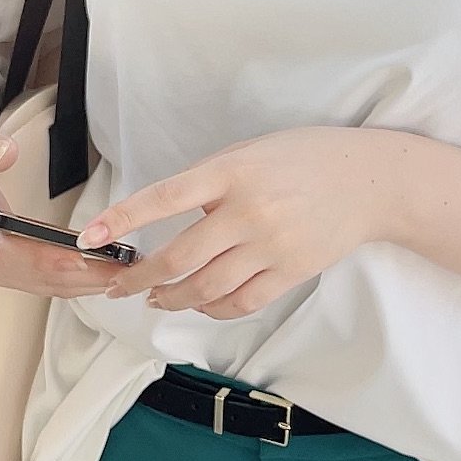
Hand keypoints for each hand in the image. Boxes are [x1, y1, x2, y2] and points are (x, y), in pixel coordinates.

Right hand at [0, 112, 121, 300]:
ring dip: (81, 284)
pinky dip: (71, 280)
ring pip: (40, 285)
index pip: (7, 253)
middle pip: (32, 277)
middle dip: (79, 277)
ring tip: (122, 274)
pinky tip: (101, 274)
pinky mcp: (1, 268)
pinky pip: (40, 281)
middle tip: (121, 270)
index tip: (83, 258)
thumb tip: (7, 151)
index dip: (46, 259)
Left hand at [76, 127, 407, 319]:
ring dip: (172, 298)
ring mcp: (271, 245)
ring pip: (206, 288)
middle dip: (139, 277)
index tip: (91, 237)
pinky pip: (241, 302)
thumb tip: (170, 212)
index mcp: (232, 171)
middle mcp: (249, 210)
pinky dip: (212, 309)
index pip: (164, 198)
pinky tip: (199, 304)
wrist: (370, 181)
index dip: (123, 220)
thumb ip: (211, 180)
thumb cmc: (306, 159)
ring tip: (155, 299)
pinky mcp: (291, 271)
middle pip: (178, 257)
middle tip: (118, 286)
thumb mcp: (251, 151)